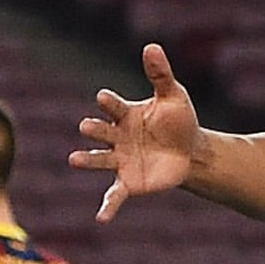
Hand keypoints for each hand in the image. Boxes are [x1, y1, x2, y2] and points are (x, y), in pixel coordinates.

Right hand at [73, 43, 202, 221]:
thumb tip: (152, 45)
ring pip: (99, 160)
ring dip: (87, 160)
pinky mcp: (128, 182)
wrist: (190, 152)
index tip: (104, 98)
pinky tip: (101, 218)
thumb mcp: (173, 96)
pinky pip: (114, 195)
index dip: (109, 103)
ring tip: (74, 160)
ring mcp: (120, 160)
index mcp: (125, 115)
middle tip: (86, 128)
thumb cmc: (178, 121)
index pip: (113, 107)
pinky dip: (108, 207)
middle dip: (94, 130)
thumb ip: (160, 74)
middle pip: (101, 132)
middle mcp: (117, 137)